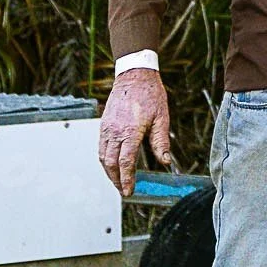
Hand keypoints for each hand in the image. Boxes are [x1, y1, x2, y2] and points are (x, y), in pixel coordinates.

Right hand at [98, 67, 171, 195]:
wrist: (134, 76)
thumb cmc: (150, 95)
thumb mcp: (162, 118)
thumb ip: (161, 142)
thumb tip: (165, 162)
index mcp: (130, 131)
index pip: (125, 162)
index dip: (126, 179)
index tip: (129, 191)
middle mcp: (114, 131)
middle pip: (110, 163)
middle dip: (116, 180)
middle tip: (123, 191)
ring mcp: (106, 128)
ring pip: (102, 156)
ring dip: (109, 172)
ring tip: (118, 181)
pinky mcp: (103, 124)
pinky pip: (101, 147)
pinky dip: (105, 160)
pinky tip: (113, 165)